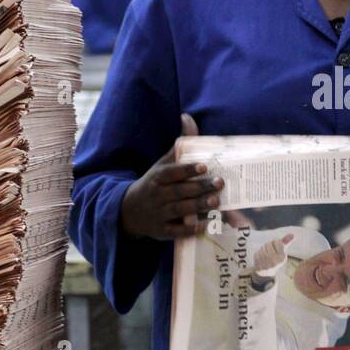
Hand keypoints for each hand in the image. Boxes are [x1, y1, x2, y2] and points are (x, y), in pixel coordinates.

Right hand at [119, 114, 222, 240]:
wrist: (129, 211)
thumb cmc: (153, 183)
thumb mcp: (161, 164)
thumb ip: (178, 146)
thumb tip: (188, 117)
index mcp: (157, 177)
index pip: (172, 172)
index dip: (187, 169)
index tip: (205, 166)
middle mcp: (157, 195)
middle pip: (179, 191)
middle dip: (200, 188)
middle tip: (220, 183)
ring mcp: (158, 214)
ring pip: (179, 210)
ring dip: (198, 206)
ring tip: (216, 202)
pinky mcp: (161, 231)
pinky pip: (176, 231)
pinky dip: (189, 229)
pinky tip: (205, 226)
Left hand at [252, 234, 292, 272]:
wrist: (266, 273)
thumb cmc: (275, 259)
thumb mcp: (282, 251)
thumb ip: (286, 242)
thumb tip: (292, 234)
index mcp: (282, 258)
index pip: (278, 242)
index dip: (275, 242)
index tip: (276, 247)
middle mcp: (275, 261)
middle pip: (269, 243)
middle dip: (268, 245)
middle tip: (270, 251)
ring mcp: (266, 264)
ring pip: (262, 247)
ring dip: (263, 249)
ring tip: (265, 255)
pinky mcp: (259, 265)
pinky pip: (257, 253)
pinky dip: (258, 254)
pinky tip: (261, 258)